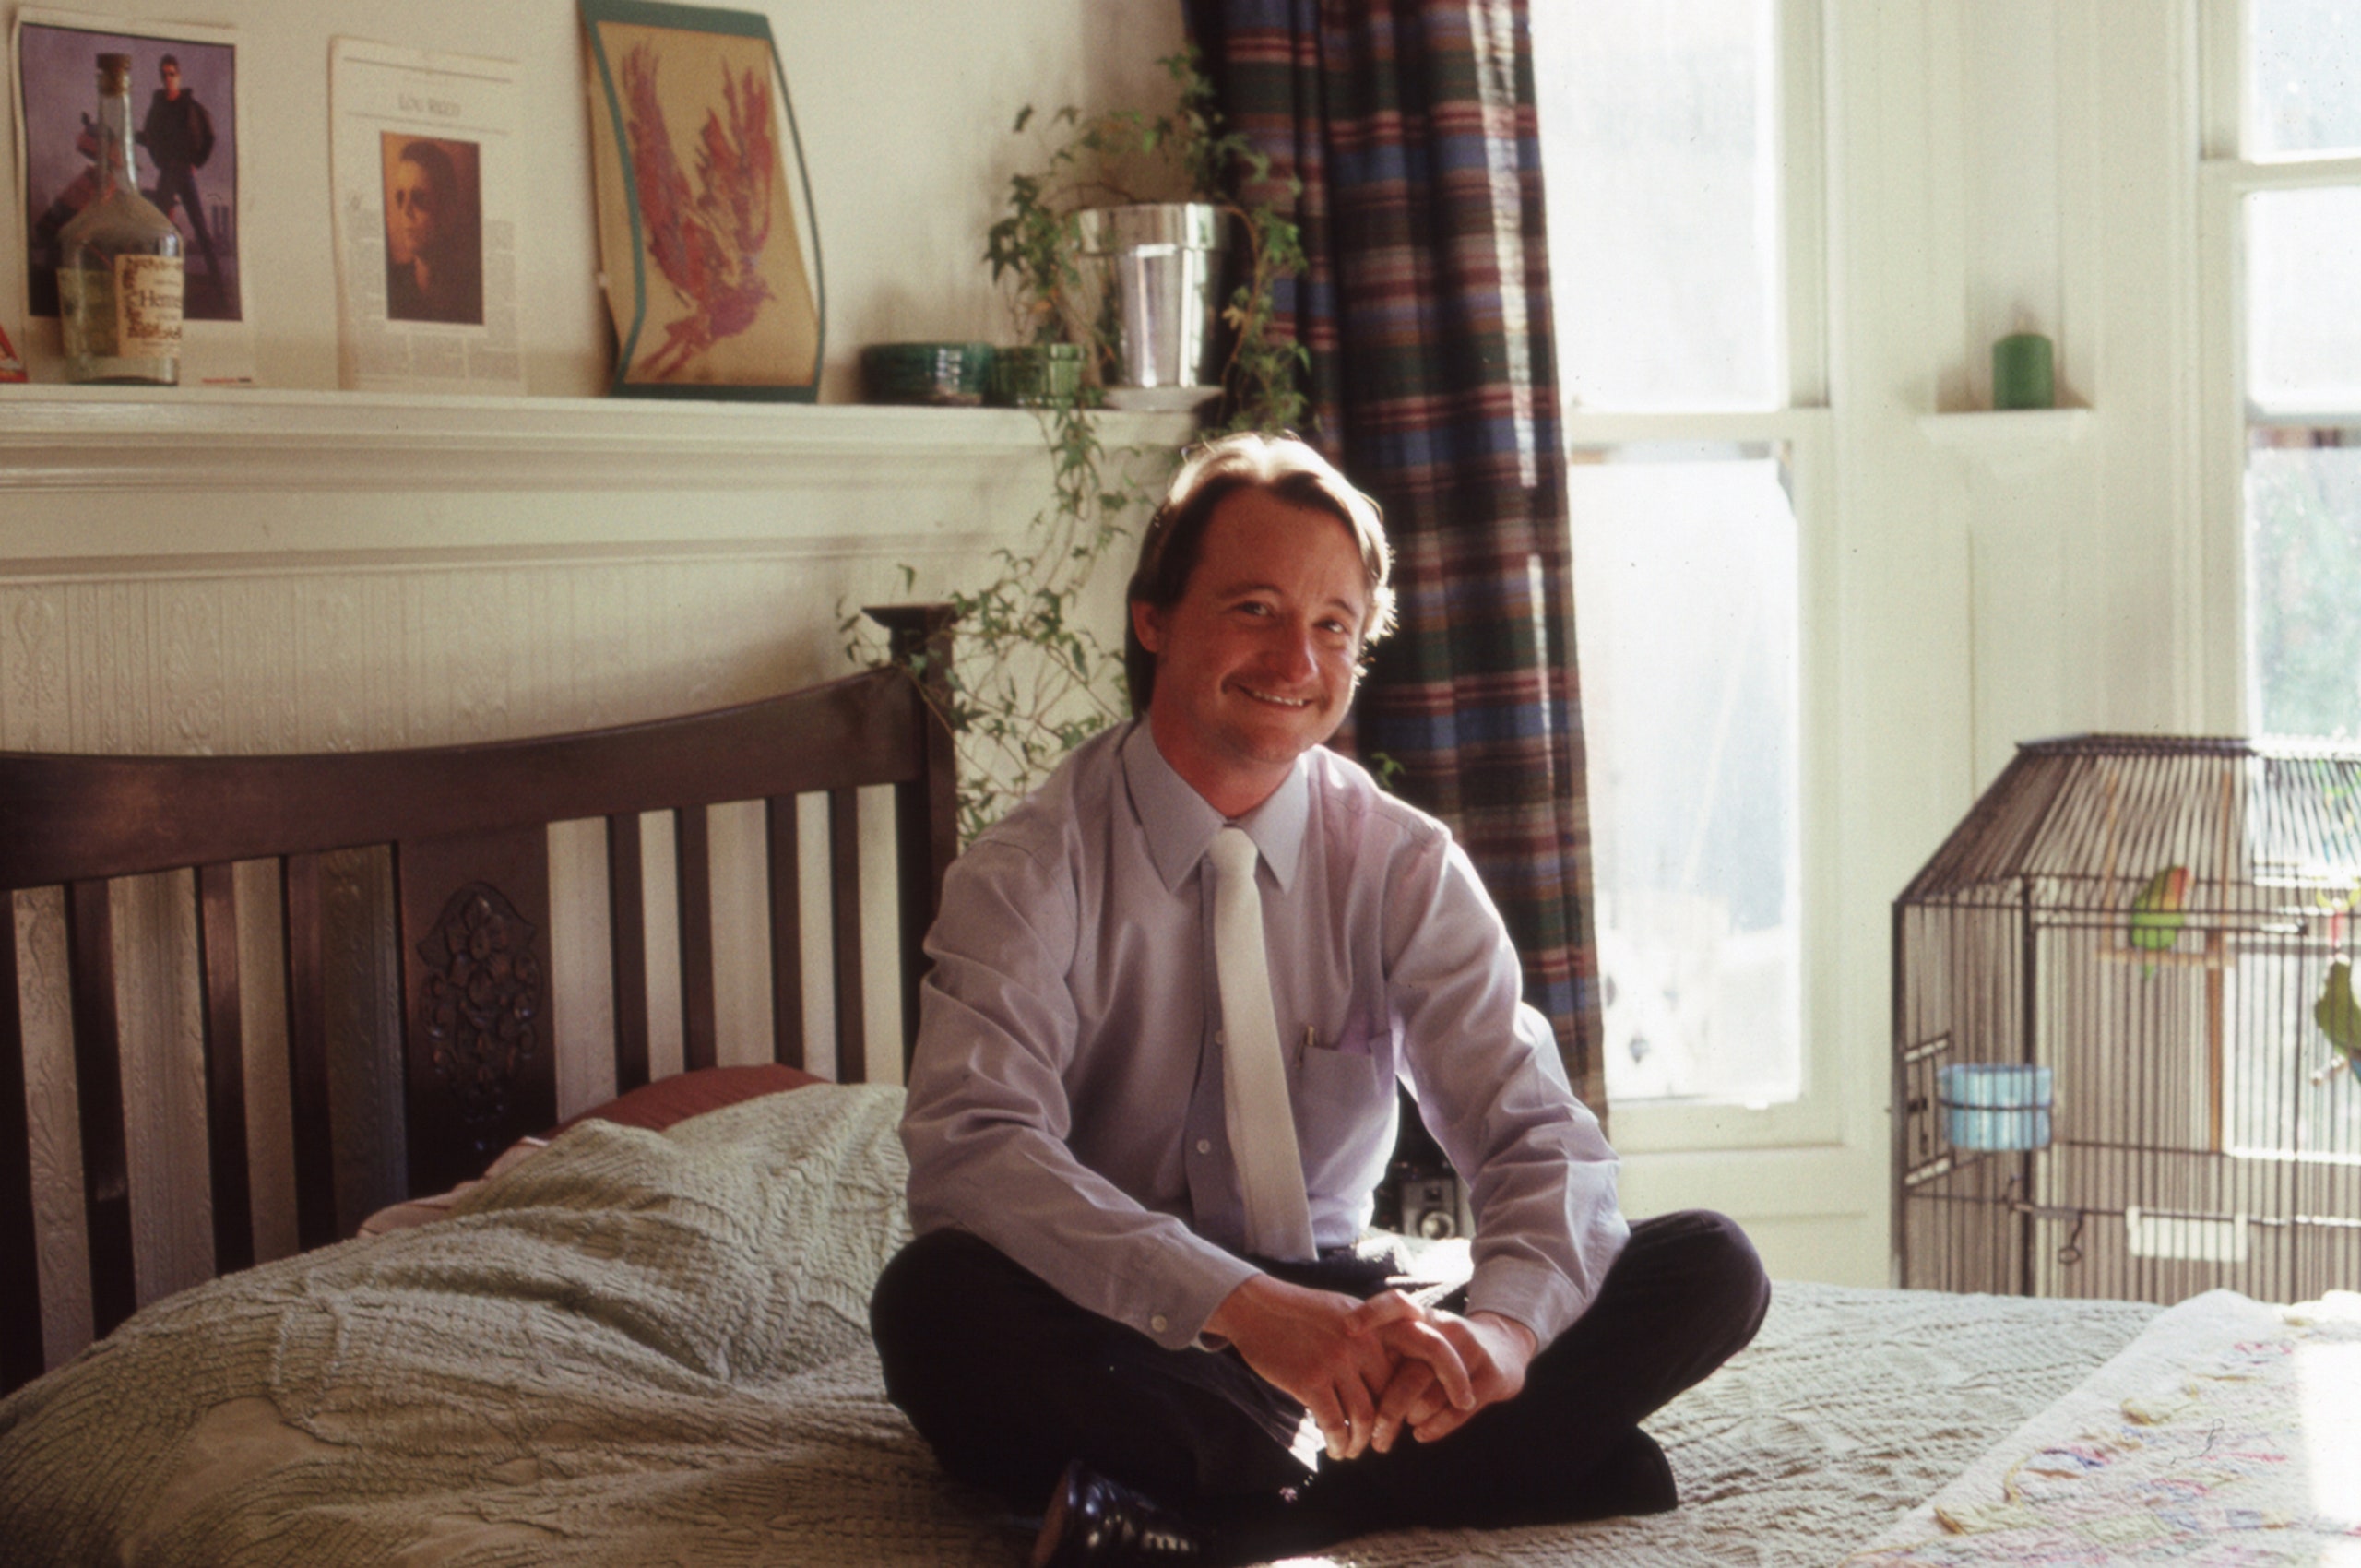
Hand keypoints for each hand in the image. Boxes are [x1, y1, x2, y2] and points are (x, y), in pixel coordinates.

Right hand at [1204, 1275, 1414, 1460]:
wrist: (1255, 1306)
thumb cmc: (1297, 1312)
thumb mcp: (1342, 1310)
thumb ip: (1366, 1335)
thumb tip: (1387, 1368)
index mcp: (1371, 1327)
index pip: (1398, 1375)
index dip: (1396, 1403)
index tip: (1389, 1421)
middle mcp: (1359, 1344)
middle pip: (1385, 1399)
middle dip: (1382, 1428)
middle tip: (1374, 1443)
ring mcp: (1334, 1363)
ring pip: (1362, 1417)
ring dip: (1359, 1442)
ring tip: (1350, 1450)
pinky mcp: (1309, 1381)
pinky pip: (1334, 1424)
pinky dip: (1338, 1443)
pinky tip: (1334, 1449)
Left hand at [1347, 1295, 1537, 1450]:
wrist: (1505, 1347)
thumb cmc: (1444, 1349)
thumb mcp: (1419, 1338)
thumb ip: (1389, 1349)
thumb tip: (1342, 1376)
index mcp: (1424, 1317)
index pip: (1398, 1304)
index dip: (1373, 1312)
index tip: (1346, 1329)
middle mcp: (1447, 1329)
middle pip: (1411, 1371)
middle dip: (1388, 1410)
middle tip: (1372, 1435)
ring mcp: (1472, 1351)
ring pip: (1432, 1396)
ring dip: (1410, 1420)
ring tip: (1392, 1435)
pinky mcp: (1493, 1376)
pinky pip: (1456, 1411)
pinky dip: (1435, 1427)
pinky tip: (1421, 1434)